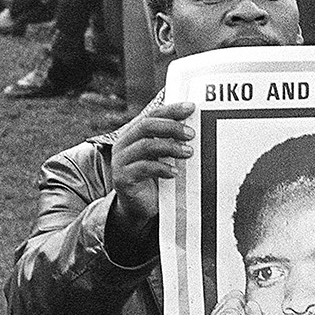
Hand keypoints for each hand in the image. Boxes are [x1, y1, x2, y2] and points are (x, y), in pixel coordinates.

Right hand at [109, 101, 194, 238]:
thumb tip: (194, 126)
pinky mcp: (122, 178)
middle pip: (146, 126)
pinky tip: (175, 172)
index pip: (152, 114)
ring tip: (189, 153)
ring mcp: (121, 160)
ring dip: (170, 147)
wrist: (138, 207)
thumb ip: (169, 141)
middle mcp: (123, 143)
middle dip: (171, 127)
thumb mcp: (162, 156)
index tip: (191, 107)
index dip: (171, 110)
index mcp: (132, 133)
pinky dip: (162, 168)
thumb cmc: (154, 178)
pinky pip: (143, 168)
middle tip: (191, 134)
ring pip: (145, 145)